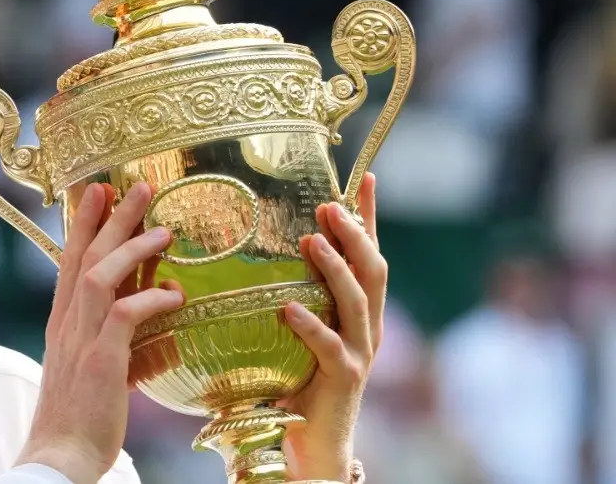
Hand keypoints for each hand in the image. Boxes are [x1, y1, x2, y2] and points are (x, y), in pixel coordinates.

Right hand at [16, 182, 181, 483]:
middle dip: (111, 218)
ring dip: (132, 248)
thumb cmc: (85, 417)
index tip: (100, 191)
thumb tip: (169, 314)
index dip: (85, 223)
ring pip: (101, 275)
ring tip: (164, 230)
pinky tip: (175, 294)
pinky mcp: (100, 361)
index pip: (72, 260)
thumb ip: (131, 338)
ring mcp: (80, 340)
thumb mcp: (107, 368)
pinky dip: (151, 299)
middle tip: (137, 185)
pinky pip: (124, 315)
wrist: (60, 456)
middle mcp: (67, 323)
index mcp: (64, 322)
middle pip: (86, 256)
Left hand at [279, 173, 385, 481]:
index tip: (363, 177)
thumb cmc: (296, 383)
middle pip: (372, 270)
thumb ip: (286, 295)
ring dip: (335, 268)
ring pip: (357, 302)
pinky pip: (330, 348)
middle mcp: (367, 327)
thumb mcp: (294, 332)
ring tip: (311, 241)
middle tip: (329, 205)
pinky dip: (311, 325)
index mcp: (358, 311)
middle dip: (355, 233)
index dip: (368, 217)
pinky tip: (289, 307)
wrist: (313, 445)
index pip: (368, 254)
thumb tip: (248, 254)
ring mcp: (359, 353)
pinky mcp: (343, 380)